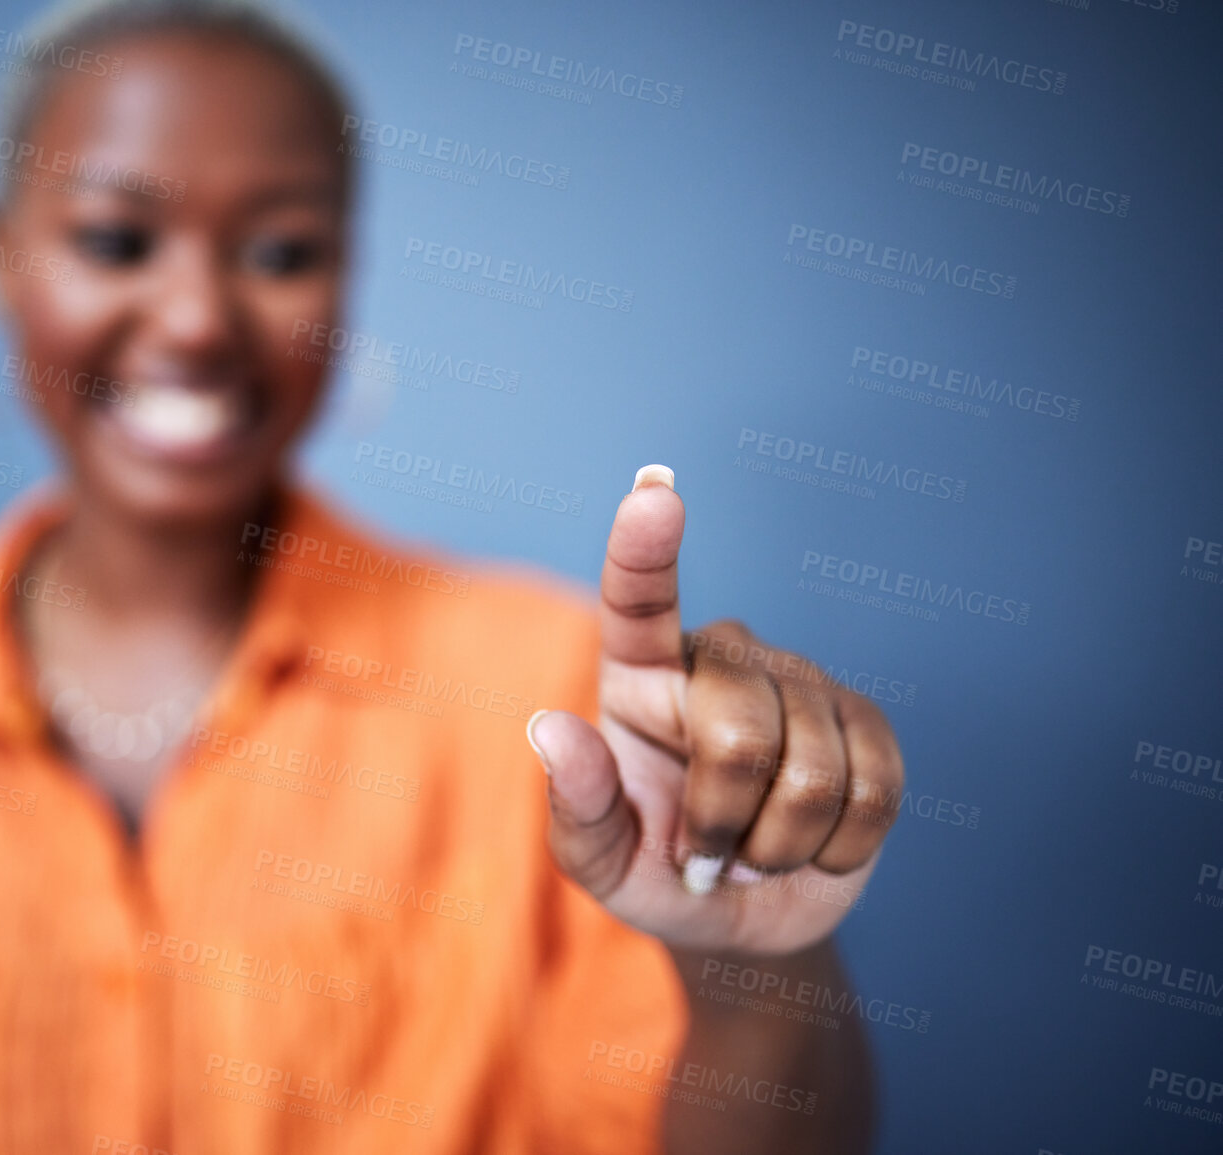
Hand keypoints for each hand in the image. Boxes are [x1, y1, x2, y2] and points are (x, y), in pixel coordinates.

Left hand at [527, 466, 904, 955]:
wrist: (745, 914)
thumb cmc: (657, 873)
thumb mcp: (600, 863)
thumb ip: (575, 807)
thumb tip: (549, 729)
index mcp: (637, 674)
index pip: (638, 599)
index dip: (645, 548)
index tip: (654, 491)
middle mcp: (720, 657)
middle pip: (740, 737)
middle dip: (724, 824)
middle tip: (707, 857)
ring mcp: (798, 680)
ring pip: (815, 774)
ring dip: (779, 847)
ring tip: (753, 851)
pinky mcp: (865, 719)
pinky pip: (874, 791)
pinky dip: (837, 849)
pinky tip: (810, 846)